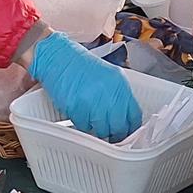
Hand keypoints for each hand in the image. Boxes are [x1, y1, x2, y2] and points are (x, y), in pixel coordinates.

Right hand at [27, 34, 142, 140]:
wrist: (57, 57)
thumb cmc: (80, 65)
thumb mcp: (107, 76)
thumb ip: (117, 95)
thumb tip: (125, 117)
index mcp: (119, 84)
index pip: (134, 115)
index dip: (131, 127)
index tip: (128, 132)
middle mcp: (108, 92)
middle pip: (119, 126)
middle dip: (116, 134)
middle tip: (111, 135)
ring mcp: (92, 101)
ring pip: (102, 130)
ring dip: (99, 131)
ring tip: (94, 124)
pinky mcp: (76, 107)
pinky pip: (84, 126)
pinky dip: (83, 125)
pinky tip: (81, 116)